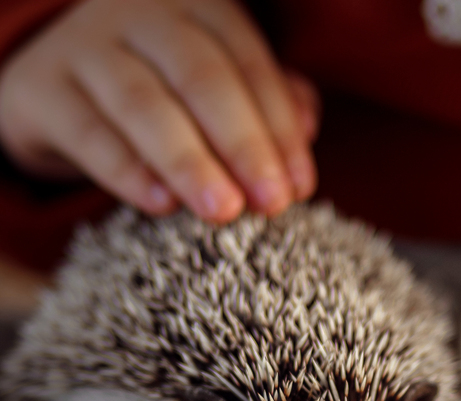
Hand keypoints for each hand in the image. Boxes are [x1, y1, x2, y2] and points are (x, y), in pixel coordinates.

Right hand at [0, 0, 318, 220]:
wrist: (54, 86)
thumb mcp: (212, 90)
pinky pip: (88, 132)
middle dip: (243, 145)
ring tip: (223, 211)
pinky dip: (126, 170)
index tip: (299, 187)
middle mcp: (140, 16)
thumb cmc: (156, 89)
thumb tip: (309, 125)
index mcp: (194, 7)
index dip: (278, 128)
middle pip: (200, 77)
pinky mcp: (44, 91)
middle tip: (271, 204)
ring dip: (189, 161)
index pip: (246, 63)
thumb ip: (265, 103)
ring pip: (143, 103)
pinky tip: (161, 204)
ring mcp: (87, 49)